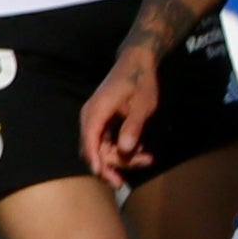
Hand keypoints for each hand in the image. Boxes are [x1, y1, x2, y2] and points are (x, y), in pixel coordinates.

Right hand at [80, 48, 164, 184]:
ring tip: (147, 158)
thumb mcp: (143, 105)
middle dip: (116, 162)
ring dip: (122, 158)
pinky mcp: (102, 123)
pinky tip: (140, 150)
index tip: (100, 173)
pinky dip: (121, 149)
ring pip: (102, 148)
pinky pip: (107, 142)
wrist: (136, 64)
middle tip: (143, 165)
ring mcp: (95, 120)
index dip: (95, 158)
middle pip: (95, 148)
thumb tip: (125, 149)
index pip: (90, 138)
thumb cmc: (140, 83)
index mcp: (97, 111)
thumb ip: (133, 127)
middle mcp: (90, 117)